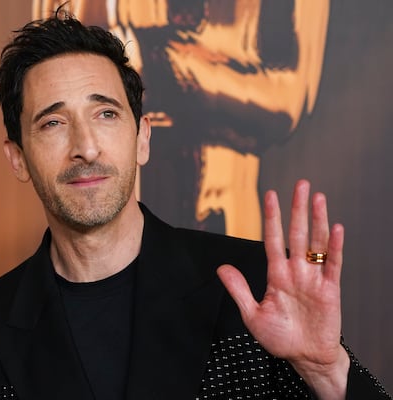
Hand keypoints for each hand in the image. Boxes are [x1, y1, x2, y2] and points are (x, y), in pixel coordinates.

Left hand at [217, 179, 349, 398]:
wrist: (304, 358)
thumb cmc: (280, 338)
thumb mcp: (252, 315)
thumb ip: (239, 290)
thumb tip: (221, 267)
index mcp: (276, 275)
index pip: (272, 240)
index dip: (272, 218)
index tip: (270, 195)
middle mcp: (296, 272)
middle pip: (297, 234)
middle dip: (297, 209)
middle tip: (300, 184)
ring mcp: (314, 279)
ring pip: (316, 243)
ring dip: (317, 220)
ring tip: (317, 197)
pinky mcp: (330, 291)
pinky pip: (333, 265)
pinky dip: (334, 247)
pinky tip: (336, 228)